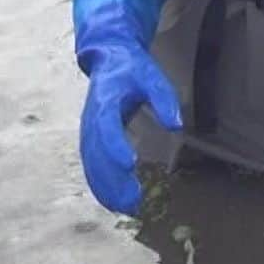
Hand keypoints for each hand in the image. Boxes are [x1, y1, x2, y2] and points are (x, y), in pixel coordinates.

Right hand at [79, 37, 182, 213]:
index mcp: (105, 99)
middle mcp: (91, 117)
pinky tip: (114, 200)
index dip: (115, 146)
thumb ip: (164, 99)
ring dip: (106, 188)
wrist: (110, 57)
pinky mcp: (89, 138)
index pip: (106, 126)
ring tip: (127, 207)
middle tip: (133, 200)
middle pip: (97, 153)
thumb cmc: (133, 68)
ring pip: (92, 164)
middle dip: (113, 179)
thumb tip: (176, 125)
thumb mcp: (152, 76)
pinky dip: (100, 184)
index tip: (130, 163)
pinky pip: (91, 165)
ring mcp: (87, 129)